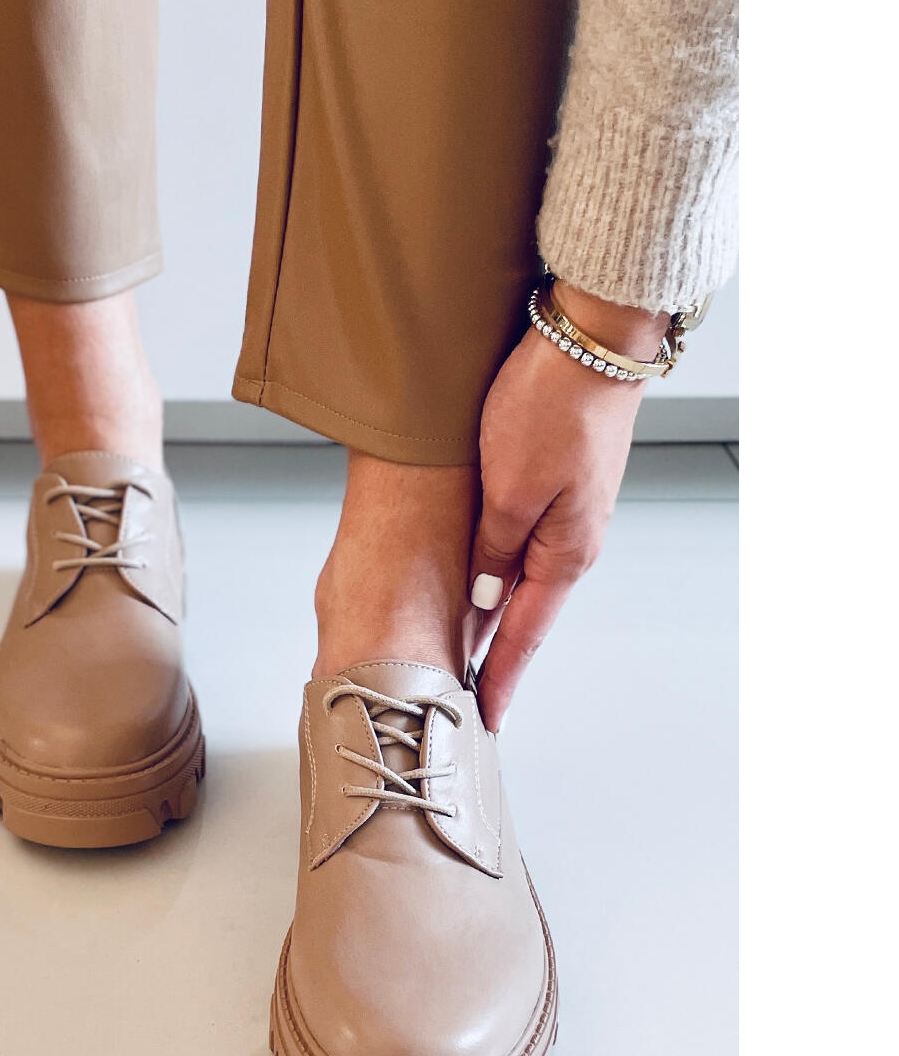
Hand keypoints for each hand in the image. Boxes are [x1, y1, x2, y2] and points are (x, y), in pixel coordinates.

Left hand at [469, 281, 668, 730]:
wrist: (591, 338)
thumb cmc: (551, 407)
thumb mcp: (508, 490)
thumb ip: (494, 551)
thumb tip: (483, 601)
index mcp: (564, 552)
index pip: (524, 635)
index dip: (501, 678)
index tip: (485, 718)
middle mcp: (571, 540)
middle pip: (524, 612)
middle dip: (495, 655)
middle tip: (465, 693)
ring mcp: (568, 512)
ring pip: (521, 579)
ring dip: (494, 614)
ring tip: (464, 648)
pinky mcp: (559, 483)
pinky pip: (523, 545)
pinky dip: (500, 573)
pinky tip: (482, 580)